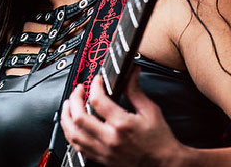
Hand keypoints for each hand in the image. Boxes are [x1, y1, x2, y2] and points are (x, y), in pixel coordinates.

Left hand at [60, 67, 185, 166]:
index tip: (97, 80)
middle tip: (78, 90)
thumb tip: (132, 73)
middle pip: (79, 118)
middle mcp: (110, 139)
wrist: (164, 164)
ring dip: (66, 118)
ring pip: (73, 135)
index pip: (98, 100)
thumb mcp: (150, 111)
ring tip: (68, 105)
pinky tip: (72, 126)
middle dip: (74, 100)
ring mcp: (103, 151)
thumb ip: (136, 91)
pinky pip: (78, 148)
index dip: (94, 85)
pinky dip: (71, 135)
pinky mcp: (101, 159)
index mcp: (122, 124)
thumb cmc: (159, 140)